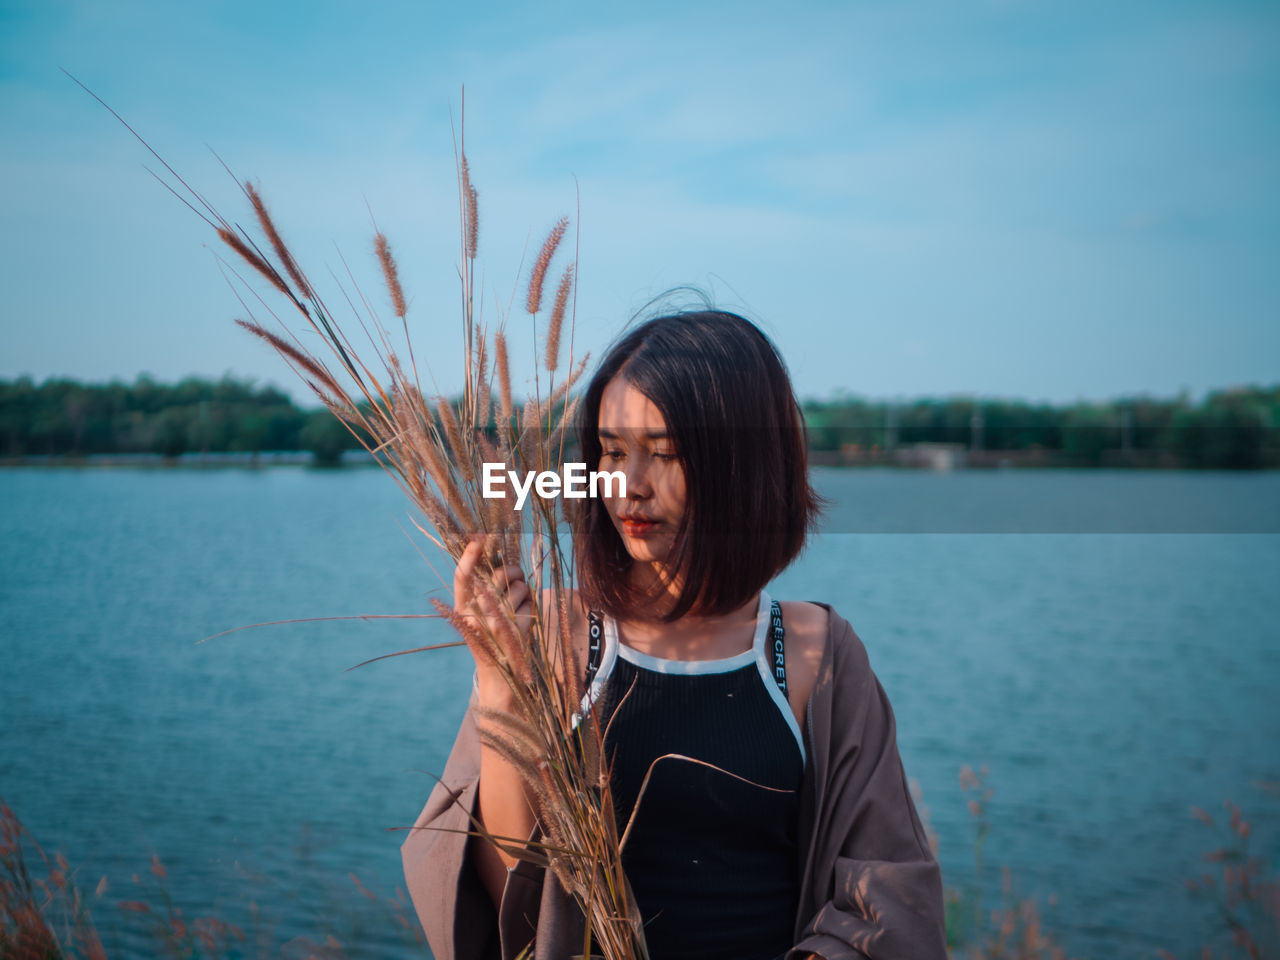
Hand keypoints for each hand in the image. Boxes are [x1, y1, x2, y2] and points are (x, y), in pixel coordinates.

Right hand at [453, 536, 533, 698]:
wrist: (500, 675)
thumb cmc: (490, 636)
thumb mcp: (478, 613)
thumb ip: (482, 588)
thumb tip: (496, 554)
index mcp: (462, 608)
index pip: (461, 576)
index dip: (469, 555)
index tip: (480, 537)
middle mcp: (476, 615)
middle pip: (499, 575)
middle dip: (512, 572)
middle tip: (514, 578)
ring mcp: (496, 623)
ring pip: (518, 586)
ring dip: (523, 591)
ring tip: (517, 607)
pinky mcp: (516, 631)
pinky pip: (530, 602)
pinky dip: (530, 604)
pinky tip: (525, 617)